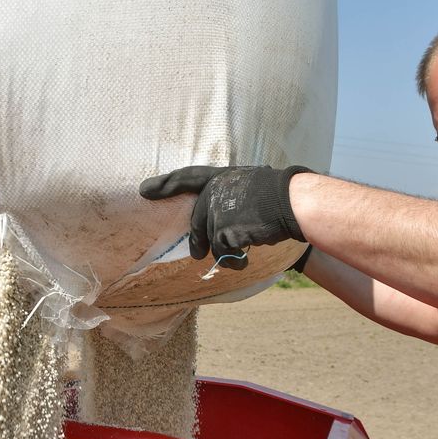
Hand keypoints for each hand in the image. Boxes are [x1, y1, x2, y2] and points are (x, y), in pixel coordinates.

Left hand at [139, 165, 310, 267]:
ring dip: (227, 254)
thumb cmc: (281, 195)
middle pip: (198, 222)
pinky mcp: (223, 230)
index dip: (165, 184)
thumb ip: (229, 196)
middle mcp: (214, 191)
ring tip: (243, 255)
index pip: (187, 177)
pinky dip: (235, 261)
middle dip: (198, 242)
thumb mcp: (249, 186)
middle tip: (196, 255)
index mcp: (221, 177)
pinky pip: (223, 254)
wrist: (292, 201)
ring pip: (212, 242)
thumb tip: (220, 222)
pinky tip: (246, 259)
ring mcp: (217, 210)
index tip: (144, 190)